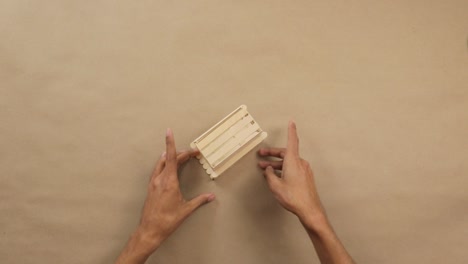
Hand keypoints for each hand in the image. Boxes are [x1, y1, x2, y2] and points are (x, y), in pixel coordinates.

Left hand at [116, 128, 214, 263]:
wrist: (149, 230)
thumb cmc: (167, 220)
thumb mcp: (186, 210)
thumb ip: (199, 201)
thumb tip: (211, 196)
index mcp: (169, 182)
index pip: (172, 158)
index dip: (171, 143)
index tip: (169, 131)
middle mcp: (160, 179)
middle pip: (169, 159)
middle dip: (181, 153)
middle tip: (192, 152)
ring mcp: (153, 183)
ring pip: (161, 163)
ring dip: (170, 157)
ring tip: (181, 156)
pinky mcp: (150, 188)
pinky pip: (157, 170)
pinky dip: (164, 165)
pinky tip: (167, 168)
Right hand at [258, 121, 325, 228]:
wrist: (310, 209)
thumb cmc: (293, 197)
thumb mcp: (275, 186)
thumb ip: (269, 175)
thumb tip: (268, 170)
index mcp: (293, 161)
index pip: (292, 141)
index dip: (291, 131)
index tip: (291, 122)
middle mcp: (300, 163)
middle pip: (286, 153)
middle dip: (272, 154)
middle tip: (261, 155)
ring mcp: (304, 170)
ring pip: (288, 161)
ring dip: (276, 163)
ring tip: (265, 169)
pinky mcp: (306, 177)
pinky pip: (293, 168)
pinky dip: (284, 168)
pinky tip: (277, 176)